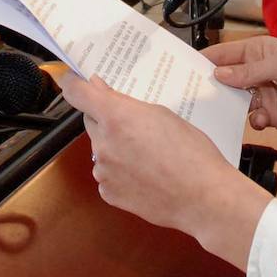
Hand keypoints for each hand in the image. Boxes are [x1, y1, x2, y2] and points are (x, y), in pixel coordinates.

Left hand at [59, 73, 271, 268]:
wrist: (203, 197)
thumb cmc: (192, 154)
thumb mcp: (163, 114)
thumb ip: (126, 103)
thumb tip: (102, 92)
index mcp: (116, 117)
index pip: (76, 92)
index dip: (73, 83)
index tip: (74, 79)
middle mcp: (103, 143)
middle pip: (91, 121)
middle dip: (106, 118)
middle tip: (134, 123)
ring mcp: (103, 171)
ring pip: (101, 148)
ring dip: (115, 146)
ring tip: (148, 154)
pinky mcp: (108, 192)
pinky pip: (107, 173)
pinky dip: (120, 170)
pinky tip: (144, 172)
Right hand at [202, 35, 276, 132]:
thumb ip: (249, 72)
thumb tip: (219, 75)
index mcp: (256, 52)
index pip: (224, 55)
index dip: (205, 61)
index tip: (184, 69)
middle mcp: (254, 73)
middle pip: (225, 80)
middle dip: (211, 86)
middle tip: (194, 95)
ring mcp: (261, 95)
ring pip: (234, 101)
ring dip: (229, 106)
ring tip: (222, 111)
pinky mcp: (269, 115)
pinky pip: (251, 119)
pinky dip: (252, 121)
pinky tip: (260, 120)